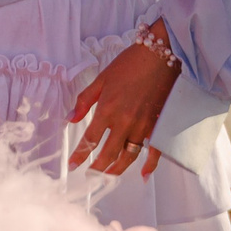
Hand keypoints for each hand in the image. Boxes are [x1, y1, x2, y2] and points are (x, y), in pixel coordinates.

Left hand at [67, 38, 180, 177]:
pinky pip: (156, 152)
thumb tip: (69, 119)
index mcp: (107, 110)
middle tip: (91, 176)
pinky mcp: (160, 126)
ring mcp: (144, 126)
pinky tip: (144, 176)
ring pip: (130, 156)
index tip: (73, 165)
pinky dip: (150, 166)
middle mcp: (125, 122)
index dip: (80, 155)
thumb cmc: (128, 64)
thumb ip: (84, 101)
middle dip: (98, 168)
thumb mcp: (101, 79)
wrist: (160, 54)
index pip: (90, 139)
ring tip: (108, 176)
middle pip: (109, 153)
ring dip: (118, 169)